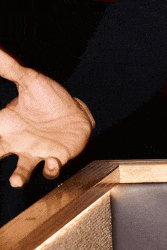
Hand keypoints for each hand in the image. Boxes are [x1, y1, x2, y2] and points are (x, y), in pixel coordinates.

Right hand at [0, 46, 93, 187]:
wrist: (76, 113)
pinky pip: (49, 169)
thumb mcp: (30, 81)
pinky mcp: (56, 158)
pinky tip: (53, 162)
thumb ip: (10, 68)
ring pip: (21, 170)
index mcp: (5, 126)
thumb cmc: (49, 99)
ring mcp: (35, 153)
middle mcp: (16, 143)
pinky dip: (50, 169)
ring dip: (18, 176)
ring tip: (15, 181)